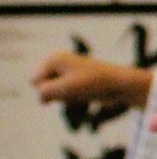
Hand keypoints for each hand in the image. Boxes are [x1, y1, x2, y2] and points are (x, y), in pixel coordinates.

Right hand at [30, 52, 150, 106]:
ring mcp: (65, 72)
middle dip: (55, 94)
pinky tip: (83, 96)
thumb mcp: (64, 89)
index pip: (34, 81)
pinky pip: (62, 97)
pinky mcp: (73, 82)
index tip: (66, 86)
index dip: (47, 88)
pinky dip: (70, 99)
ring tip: (80, 93)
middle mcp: (58, 63)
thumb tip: (42, 100)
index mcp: (54, 58)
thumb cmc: (94, 83)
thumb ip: (44, 93)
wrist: (120, 85)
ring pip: (52, 94)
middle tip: (74, 90)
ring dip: (63, 97)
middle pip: (42, 87)